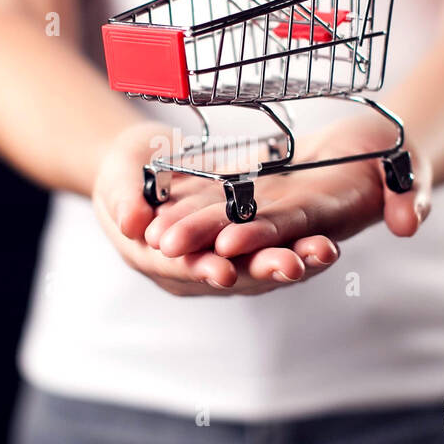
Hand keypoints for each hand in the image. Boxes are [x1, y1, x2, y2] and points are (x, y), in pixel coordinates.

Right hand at [91, 121, 341, 294]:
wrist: (140, 167)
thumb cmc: (124, 173)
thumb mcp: (116, 178)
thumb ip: (123, 199)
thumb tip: (131, 222)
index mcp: (154, 259)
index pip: (181, 269)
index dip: (201, 269)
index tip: (223, 270)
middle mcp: (191, 269)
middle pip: (230, 275)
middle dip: (261, 269)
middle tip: (291, 266)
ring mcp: (220, 260)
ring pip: (259, 268)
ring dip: (293, 262)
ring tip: (323, 254)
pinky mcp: (243, 245)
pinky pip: (274, 251)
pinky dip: (299, 249)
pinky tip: (327, 245)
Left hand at [143, 114, 432, 260]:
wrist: (379, 147)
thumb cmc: (400, 155)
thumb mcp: (413, 168)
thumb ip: (411, 194)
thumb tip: (408, 223)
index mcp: (326, 214)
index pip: (288, 229)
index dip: (259, 236)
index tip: (227, 243)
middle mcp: (291, 218)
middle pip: (244, 229)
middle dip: (204, 239)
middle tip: (165, 244)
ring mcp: (271, 204)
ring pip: (222, 215)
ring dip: (188, 225)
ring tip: (150, 231)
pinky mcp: (257, 186)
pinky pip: (216, 192)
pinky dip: (188, 194)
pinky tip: (155, 195)